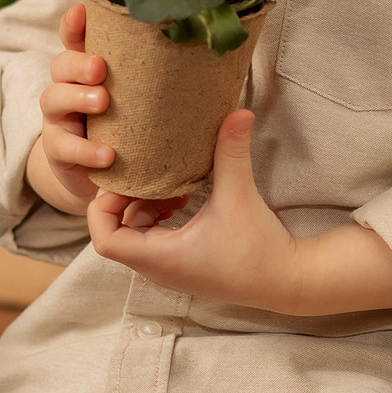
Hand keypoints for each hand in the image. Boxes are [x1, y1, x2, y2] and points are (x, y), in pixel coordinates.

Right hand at [25, 3, 179, 221]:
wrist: (113, 186)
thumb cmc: (142, 139)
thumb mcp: (163, 116)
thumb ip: (188, 106)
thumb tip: (244, 109)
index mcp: (96, 71)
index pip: (80, 39)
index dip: (76, 24)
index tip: (83, 10)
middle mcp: (72, 89)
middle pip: (60, 64)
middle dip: (78, 61)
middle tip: (101, 67)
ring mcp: (62, 120)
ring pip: (52, 98)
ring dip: (76, 97)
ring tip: (103, 101)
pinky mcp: (59, 152)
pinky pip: (62, 146)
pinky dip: (84, 150)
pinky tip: (107, 156)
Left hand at [86, 110, 292, 298]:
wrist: (287, 281)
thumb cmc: (260, 248)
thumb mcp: (240, 196)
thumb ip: (232, 153)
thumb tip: (237, 111)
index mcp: (160, 258)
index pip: (103, 240)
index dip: (104, 207)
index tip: (125, 182)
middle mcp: (158, 269)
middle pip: (114, 235)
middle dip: (122, 202)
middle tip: (141, 176)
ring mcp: (169, 271)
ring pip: (132, 237)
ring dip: (140, 209)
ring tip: (165, 186)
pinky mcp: (182, 267)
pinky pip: (152, 241)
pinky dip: (156, 219)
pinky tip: (182, 199)